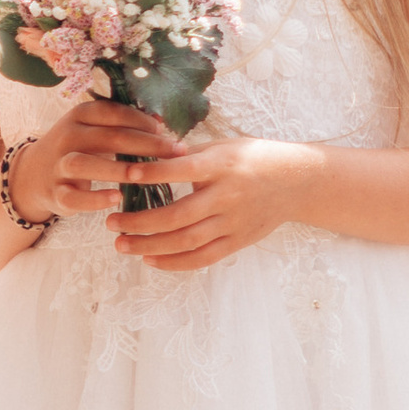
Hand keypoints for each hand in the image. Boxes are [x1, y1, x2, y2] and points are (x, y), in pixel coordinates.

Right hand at [5, 92, 181, 225]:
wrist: (34, 175)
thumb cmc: (78, 148)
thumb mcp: (95, 129)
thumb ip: (124, 125)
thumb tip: (162, 120)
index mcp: (80, 116)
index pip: (113, 112)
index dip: (141, 120)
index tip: (167, 129)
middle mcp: (67, 136)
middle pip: (107, 137)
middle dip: (145, 144)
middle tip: (175, 152)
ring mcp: (58, 165)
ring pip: (85, 164)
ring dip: (116, 169)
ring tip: (143, 175)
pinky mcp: (55, 193)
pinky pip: (73, 197)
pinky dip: (94, 199)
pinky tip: (116, 198)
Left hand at [110, 131, 314, 269]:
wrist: (298, 181)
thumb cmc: (254, 158)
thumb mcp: (224, 147)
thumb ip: (188, 154)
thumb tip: (147, 153)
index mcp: (222, 165)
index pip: (182, 170)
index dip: (153, 174)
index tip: (124, 174)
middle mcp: (228, 196)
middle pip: (177, 216)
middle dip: (139, 222)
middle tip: (111, 223)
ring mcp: (234, 222)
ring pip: (186, 241)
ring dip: (149, 246)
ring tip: (121, 244)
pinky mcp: (238, 241)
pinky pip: (203, 258)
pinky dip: (175, 262)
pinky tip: (150, 259)